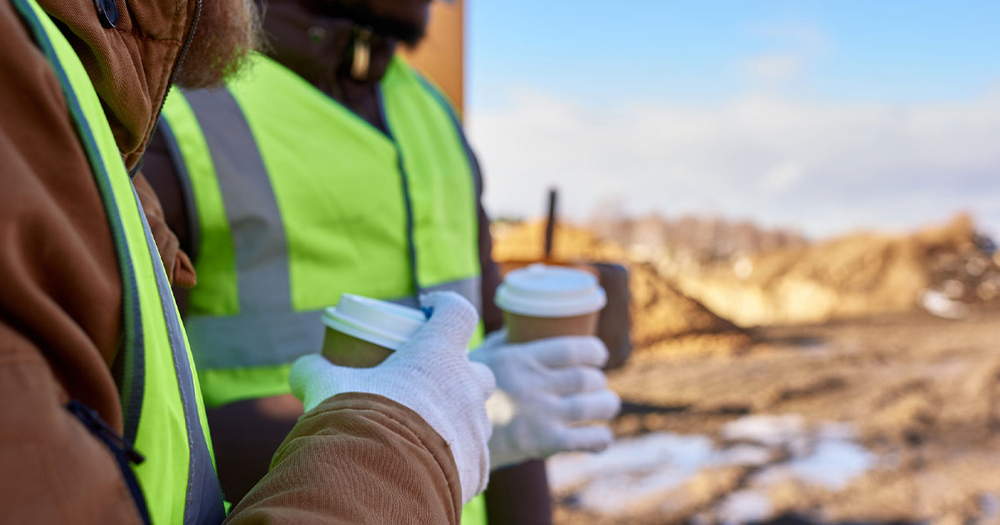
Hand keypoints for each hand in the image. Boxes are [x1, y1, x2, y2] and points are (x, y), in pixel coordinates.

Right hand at [289, 292, 495, 503]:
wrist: (379, 482)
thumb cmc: (358, 421)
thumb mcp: (327, 388)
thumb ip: (315, 371)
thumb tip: (305, 369)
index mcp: (439, 357)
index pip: (459, 313)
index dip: (446, 307)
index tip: (430, 311)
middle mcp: (467, 389)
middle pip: (477, 372)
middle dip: (458, 376)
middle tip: (428, 385)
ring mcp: (476, 430)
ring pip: (475, 419)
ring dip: (454, 421)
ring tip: (422, 434)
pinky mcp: (477, 468)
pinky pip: (471, 460)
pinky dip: (452, 462)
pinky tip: (427, 467)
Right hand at [470, 331, 619, 469]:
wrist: (445, 436)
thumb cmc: (461, 393)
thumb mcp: (479, 358)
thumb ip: (501, 342)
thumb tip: (518, 326)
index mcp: (518, 359)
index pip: (571, 349)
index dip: (594, 351)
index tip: (599, 356)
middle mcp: (532, 384)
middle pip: (587, 378)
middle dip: (599, 381)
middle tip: (597, 385)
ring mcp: (540, 414)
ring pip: (593, 406)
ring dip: (607, 405)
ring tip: (606, 405)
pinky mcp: (543, 443)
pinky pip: (588, 440)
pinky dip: (601, 439)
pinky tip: (600, 438)